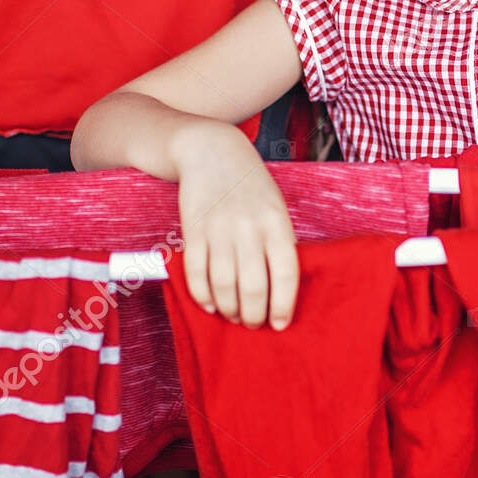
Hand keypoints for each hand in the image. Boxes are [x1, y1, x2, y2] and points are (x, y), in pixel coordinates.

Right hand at [172, 124, 299, 328]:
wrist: (211, 152)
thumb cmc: (251, 186)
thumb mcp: (276, 208)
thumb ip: (278, 243)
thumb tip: (278, 291)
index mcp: (276, 223)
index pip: (285, 275)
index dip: (283, 306)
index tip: (280, 324)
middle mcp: (248, 228)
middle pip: (253, 287)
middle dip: (253, 315)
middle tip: (253, 324)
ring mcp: (218, 230)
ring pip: (224, 285)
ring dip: (230, 310)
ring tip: (234, 316)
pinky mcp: (193, 231)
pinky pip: (196, 274)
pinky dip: (203, 296)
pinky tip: (212, 305)